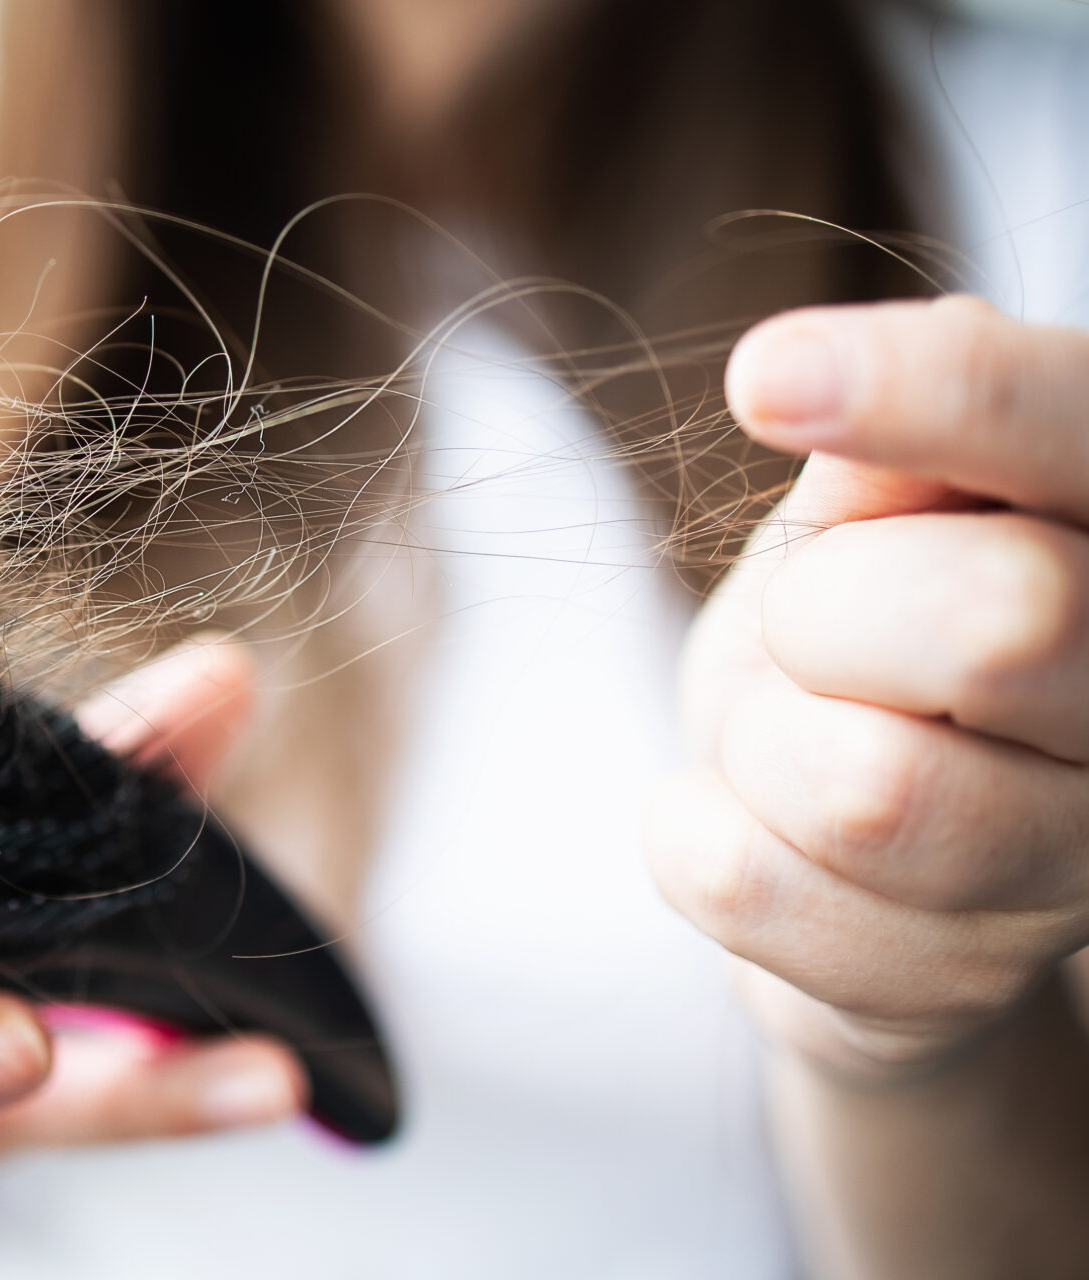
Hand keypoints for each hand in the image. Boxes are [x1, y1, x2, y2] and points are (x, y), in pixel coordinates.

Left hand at [647, 296, 1088, 1081]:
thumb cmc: (860, 629)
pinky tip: (758, 829)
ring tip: (797, 737)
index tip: (767, 376)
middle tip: (819, 630)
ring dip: (763, 741)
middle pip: (999, 622)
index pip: (1086, 434)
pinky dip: (695, 834)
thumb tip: (828, 392)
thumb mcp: (865, 510)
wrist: (833, 848)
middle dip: (832, 607)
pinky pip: (739, 883)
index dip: (945, 392)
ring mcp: (1078, 870)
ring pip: (860, 787)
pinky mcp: (953, 985)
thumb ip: (887, 457)